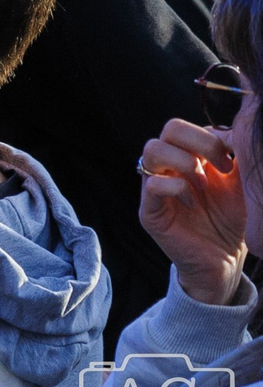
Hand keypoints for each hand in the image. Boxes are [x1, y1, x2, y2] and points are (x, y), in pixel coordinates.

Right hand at [139, 118, 247, 305]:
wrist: (224, 260)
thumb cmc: (230, 221)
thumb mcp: (237, 185)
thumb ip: (233, 158)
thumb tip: (235, 132)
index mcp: (185, 157)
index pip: (185, 127)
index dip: (211, 137)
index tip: (233, 160)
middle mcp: (167, 167)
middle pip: (168, 130)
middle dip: (199, 143)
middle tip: (221, 167)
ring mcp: (154, 187)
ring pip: (152, 151)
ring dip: (185, 162)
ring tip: (204, 184)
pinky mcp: (150, 211)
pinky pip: (153, 185)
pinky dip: (178, 189)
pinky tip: (194, 204)